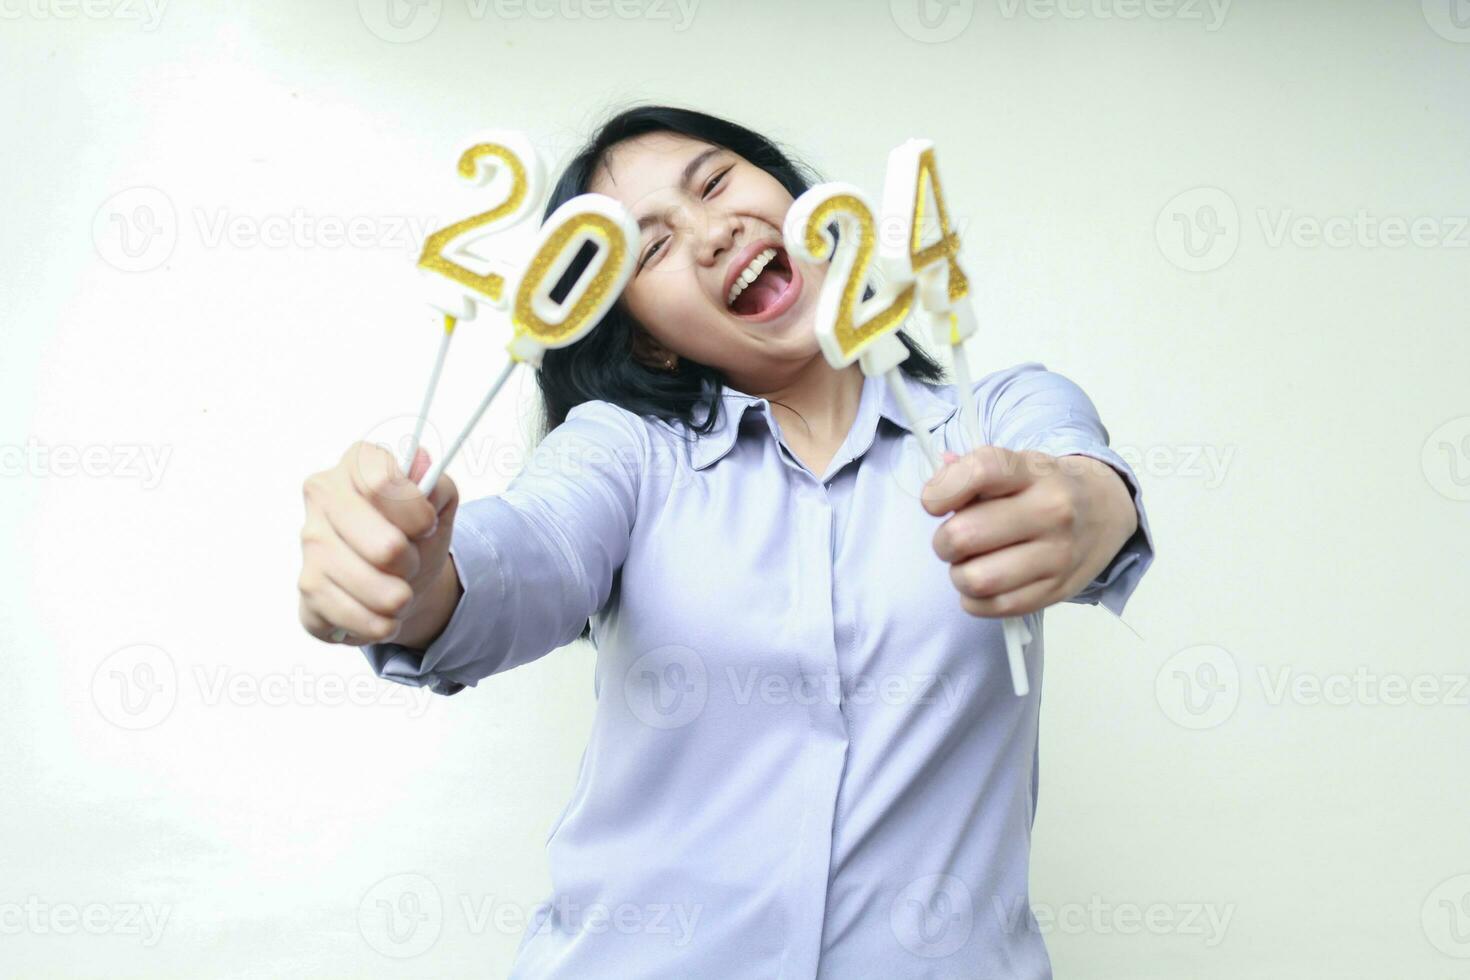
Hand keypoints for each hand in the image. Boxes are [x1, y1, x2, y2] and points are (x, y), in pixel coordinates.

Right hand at [298, 442, 458, 644]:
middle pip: (384, 546)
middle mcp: (323, 496)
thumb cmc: (414, 534)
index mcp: (356, 464)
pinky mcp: (306, 587)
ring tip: (400, 593)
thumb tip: (423, 468)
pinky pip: (353, 616)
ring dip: (398, 598)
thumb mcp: (439, 505)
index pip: (383, 483)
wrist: (397, 579)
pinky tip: (382, 616)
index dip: (416, 513)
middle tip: (410, 564)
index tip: (427, 527)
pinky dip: (378, 623)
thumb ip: (437, 486)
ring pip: (370, 586)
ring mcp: (310, 543)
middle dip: (411, 563)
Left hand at [920, 445, 1137, 617]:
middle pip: (965, 535)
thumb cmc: (1045, 487)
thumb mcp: (1015, 465)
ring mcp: (1057, 555)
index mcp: (1034, 472)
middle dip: (943, 541)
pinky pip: (994, 607)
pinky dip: (975, 599)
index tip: (933, 503)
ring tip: (969, 563)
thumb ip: (968, 472)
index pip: (981, 471)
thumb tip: (936, 492)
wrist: (1105, 510)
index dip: (942, 490)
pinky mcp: (1056, 591)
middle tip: (952, 539)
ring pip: (977, 579)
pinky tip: (984, 582)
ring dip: (959, 574)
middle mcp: (1051, 511)